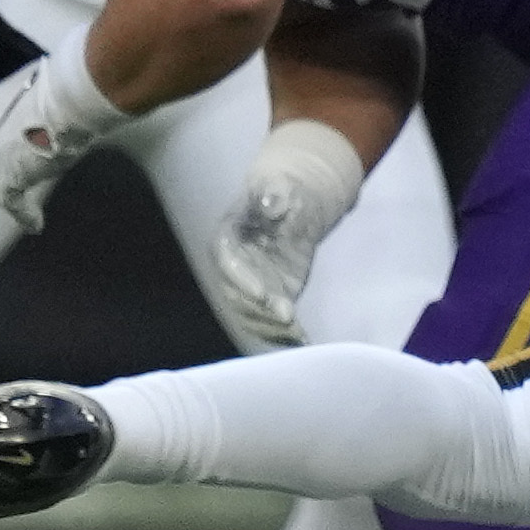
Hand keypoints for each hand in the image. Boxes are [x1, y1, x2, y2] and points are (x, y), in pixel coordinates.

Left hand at [0, 45, 136, 230]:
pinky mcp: (10, 175)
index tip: (25, 148)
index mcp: (3, 99)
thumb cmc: (79, 79)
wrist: (74, 93)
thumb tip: (93, 80)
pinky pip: (11, 201)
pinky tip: (35, 224)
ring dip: (9, 195)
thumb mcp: (65, 80)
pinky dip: (22, 214)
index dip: (8, 140)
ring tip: (24, 209)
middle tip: (17, 184)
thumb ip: (66, 88)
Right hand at [209, 112, 369, 340]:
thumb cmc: (281, 193)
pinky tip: (302, 342)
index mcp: (226, 240)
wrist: (288, 208)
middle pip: (239, 296)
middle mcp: (231, 269)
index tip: (263, 294)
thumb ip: (274, 194)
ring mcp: (248, 287)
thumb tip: (272, 201)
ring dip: (272, 327)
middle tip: (287, 317)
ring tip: (296, 334)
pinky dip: (284, 333)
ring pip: (253, 314)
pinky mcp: (267, 298)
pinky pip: (269, 320)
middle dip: (261, 310)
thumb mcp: (279, 187)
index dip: (244, 281)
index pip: (229, 265)